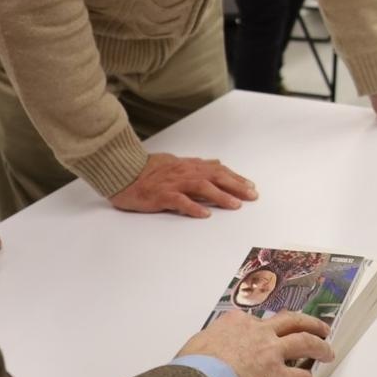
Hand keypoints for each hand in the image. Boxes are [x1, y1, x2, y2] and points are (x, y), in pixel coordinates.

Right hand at [108, 152, 257, 216]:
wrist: (124, 172)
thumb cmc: (149, 169)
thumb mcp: (177, 162)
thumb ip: (197, 164)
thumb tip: (216, 163)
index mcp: (189, 165)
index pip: (218, 170)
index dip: (236, 178)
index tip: (250, 187)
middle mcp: (185, 172)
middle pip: (215, 177)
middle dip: (236, 186)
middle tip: (252, 196)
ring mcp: (173, 184)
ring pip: (202, 187)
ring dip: (220, 196)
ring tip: (235, 205)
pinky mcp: (161, 196)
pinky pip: (180, 201)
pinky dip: (193, 207)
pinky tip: (205, 214)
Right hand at [177, 310, 334, 376]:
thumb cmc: (192, 369)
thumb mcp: (194, 348)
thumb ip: (205, 348)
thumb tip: (202, 358)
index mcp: (235, 324)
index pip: (254, 320)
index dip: (265, 326)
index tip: (269, 330)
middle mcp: (257, 332)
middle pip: (291, 321)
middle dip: (308, 323)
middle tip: (320, 328)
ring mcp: (270, 351)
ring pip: (305, 341)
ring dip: (320, 347)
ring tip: (328, 352)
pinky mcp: (277, 375)